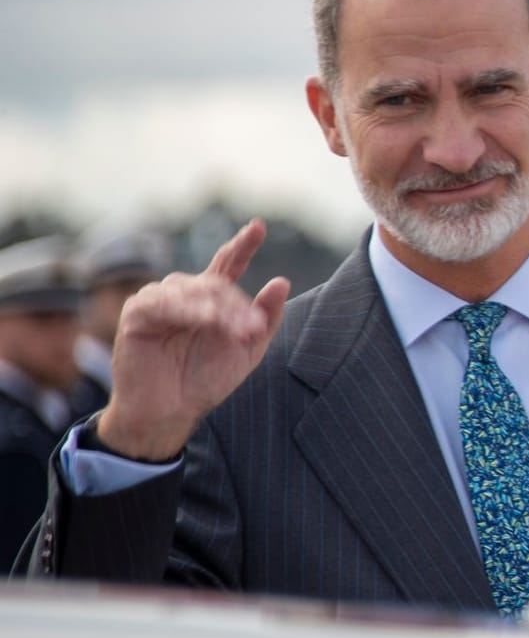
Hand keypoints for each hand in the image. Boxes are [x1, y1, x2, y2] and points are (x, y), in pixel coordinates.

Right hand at [97, 220, 290, 459]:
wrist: (171, 411)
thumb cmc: (206, 380)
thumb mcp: (247, 349)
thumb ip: (265, 318)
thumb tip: (282, 282)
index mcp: (211, 299)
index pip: (228, 264)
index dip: (243, 245)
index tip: (259, 226)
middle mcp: (184, 293)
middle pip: (216, 284)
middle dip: (237, 307)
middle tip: (252, 330)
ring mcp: (159, 300)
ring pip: (193, 290)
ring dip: (217, 310)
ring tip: (234, 332)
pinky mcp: (137, 314)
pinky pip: (163, 302)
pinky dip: (187, 310)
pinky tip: (202, 319)